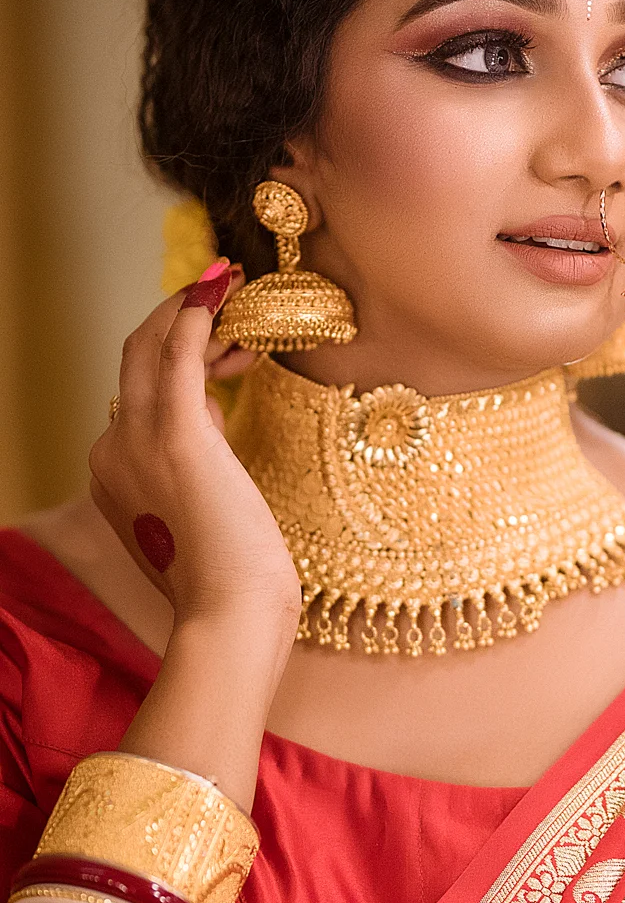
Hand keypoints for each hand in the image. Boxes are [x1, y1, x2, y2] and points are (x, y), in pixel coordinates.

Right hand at [89, 265, 300, 643]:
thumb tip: (213, 445)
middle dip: (179, 320)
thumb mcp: (201, 519)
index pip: (139, 393)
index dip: (183, 359)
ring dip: (192, 309)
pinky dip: (193, 315)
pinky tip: (216, 288)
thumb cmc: (231, 584)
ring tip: (235, 285)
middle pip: (134, 359)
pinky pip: (175, 356)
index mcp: (113, 475)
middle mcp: (111, 452)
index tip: (230, 350)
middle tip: (227, 293)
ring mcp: (136, 443)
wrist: (230, 617)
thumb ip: (194, 476)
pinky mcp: (176, 437)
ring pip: (150, 349)